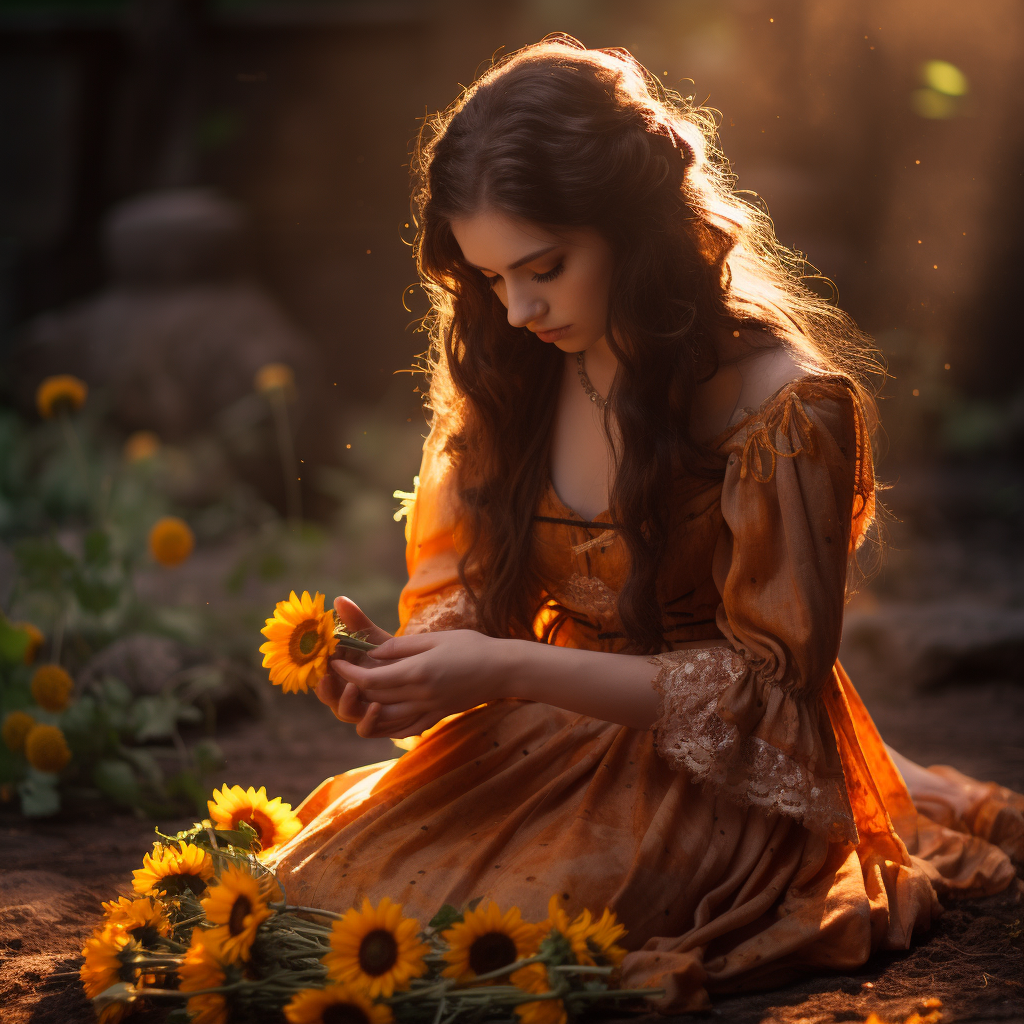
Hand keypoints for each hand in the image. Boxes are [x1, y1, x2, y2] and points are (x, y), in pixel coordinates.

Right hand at [314, 597, 393, 728]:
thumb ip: (355, 621)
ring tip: (356, 688)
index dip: (317, 673)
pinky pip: (366, 730)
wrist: (414, 670)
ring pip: (345, 714)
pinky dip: (368, 721)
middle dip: (327, 690)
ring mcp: (359, 709)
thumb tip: (339, 599)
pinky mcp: (376, 723)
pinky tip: (377, 708)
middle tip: (330, 678)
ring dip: (346, 703)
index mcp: (339, 674)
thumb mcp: (372, 637)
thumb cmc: (387, 653)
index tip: (320, 664)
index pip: (319, 677)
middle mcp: (345, 694)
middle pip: (328, 698)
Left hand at [323, 625, 511, 739]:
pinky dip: (388, 726)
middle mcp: (421, 696)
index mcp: (418, 672)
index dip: (349, 672)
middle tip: (338, 675)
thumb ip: (401, 646)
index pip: (371, 679)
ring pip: (386, 717)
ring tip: (355, 693)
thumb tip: (373, 652)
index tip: (336, 662)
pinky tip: (380, 717)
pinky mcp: (437, 716)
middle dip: (352, 687)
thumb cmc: (471, 647)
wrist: (503, 669)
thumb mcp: (435, 638)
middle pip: (374, 698)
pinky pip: (406, 728)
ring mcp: (429, 710)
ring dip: (366, 707)